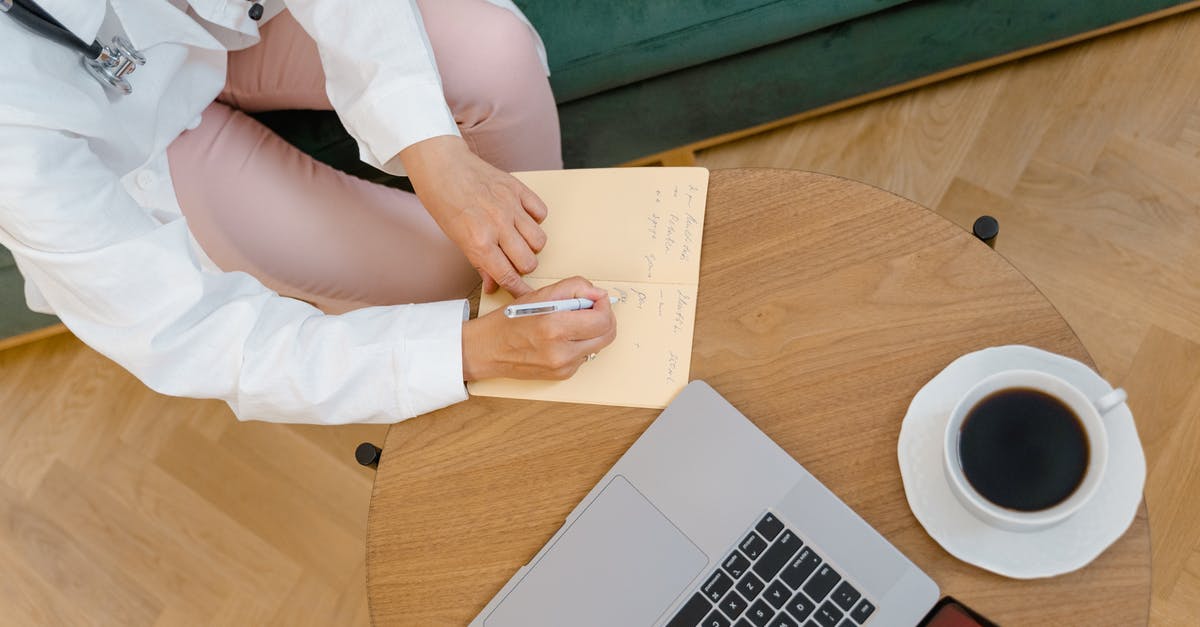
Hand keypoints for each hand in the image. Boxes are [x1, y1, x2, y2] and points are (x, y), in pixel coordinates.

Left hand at [400, 136, 547, 295]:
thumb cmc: (444, 202)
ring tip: (518, 239)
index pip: (508, 275)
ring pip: (539, 240)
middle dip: (523, 266)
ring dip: (531, 245)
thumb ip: (479, 263)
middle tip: (512, 260)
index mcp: (479, 242)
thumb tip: (493, 285)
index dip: (519, 290)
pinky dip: (535, 219)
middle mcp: (498, 225)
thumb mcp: (456, 239)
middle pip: (529, 261)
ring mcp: (511, 206)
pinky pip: (541, 213)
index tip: (525, 295)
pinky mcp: (518, 190)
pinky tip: (522, 219)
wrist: (442, 166)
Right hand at [462, 277, 616, 380]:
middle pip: (607, 335)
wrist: (486, 350)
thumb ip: (573, 288)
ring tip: (571, 322)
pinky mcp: (563, 375)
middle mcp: (561, 352)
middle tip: (590, 308)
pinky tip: (562, 337)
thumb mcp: (539, 294)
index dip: (605, 306)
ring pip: (598, 345)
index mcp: (554, 328)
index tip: (597, 299)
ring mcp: (563, 367)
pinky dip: (579, 343)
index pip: (602, 320)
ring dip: (592, 331)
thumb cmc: (508, 321)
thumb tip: (598, 293)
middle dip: (603, 318)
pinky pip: (584, 356)